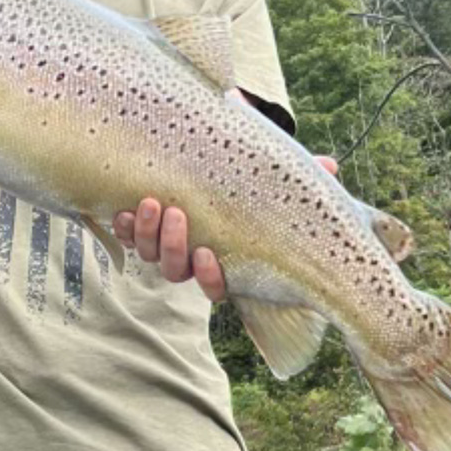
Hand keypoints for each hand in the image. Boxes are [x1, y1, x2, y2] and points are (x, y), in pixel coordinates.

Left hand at [113, 154, 338, 303]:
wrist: (227, 182)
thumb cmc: (261, 192)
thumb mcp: (283, 183)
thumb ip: (304, 176)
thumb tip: (330, 164)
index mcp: (228, 259)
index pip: (216, 286)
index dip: (209, 277)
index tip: (207, 255)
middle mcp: (195, 260)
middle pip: (175, 270)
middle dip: (173, 244)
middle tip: (176, 213)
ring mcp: (168, 246)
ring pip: (151, 255)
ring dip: (146, 233)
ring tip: (150, 203)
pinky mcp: (146, 230)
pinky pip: (128, 239)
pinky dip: (122, 228)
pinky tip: (121, 210)